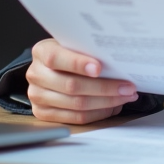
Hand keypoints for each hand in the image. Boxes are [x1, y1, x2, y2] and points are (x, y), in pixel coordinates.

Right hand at [24, 38, 138, 124]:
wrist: (49, 69)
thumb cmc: (67, 54)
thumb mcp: (72, 45)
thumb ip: (87, 51)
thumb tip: (117, 61)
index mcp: (42, 52)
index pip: (57, 58)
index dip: (78, 63)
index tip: (98, 68)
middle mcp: (36, 74)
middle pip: (72, 86)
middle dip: (104, 87)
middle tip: (127, 86)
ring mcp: (38, 96)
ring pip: (77, 104)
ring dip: (106, 102)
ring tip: (125, 96)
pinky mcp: (43, 114)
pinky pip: (76, 118)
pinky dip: (98, 113)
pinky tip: (112, 106)